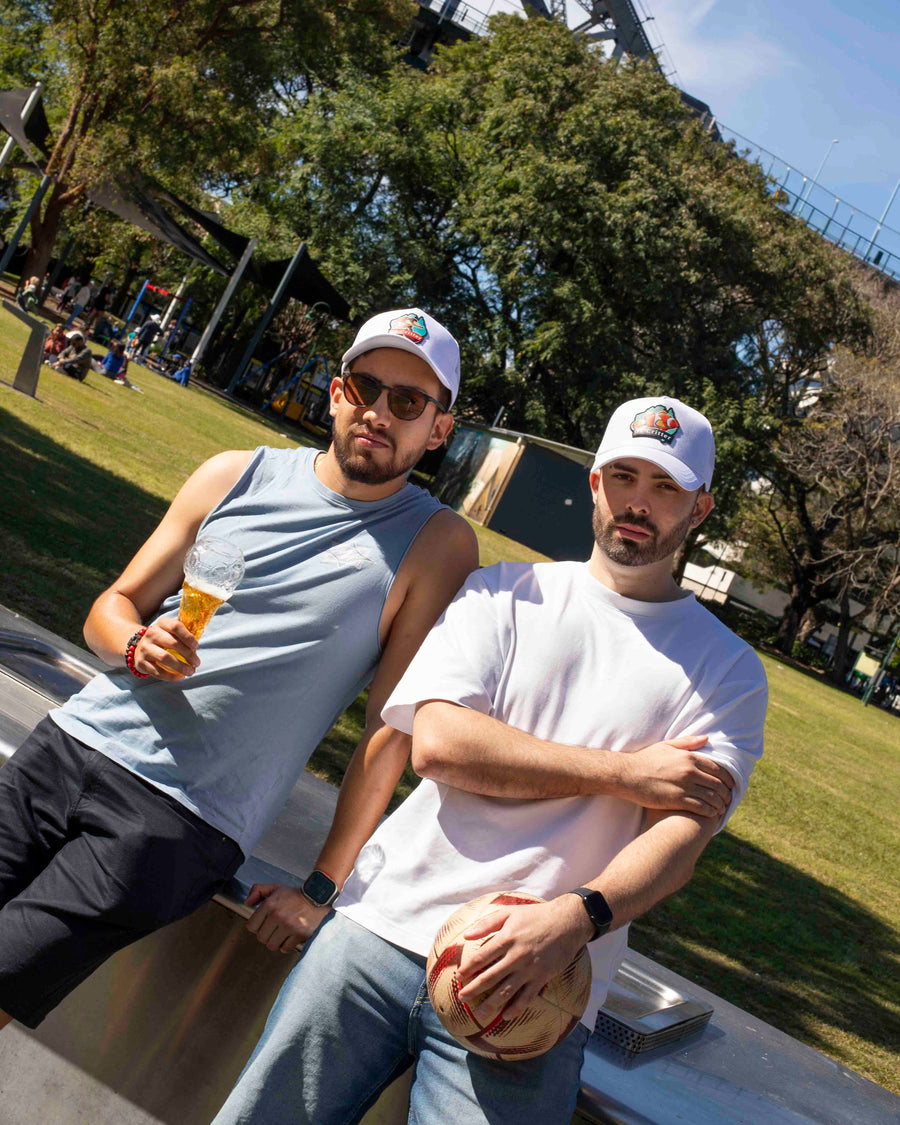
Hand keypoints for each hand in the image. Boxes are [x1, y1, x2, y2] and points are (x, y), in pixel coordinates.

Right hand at [131, 617, 198, 680]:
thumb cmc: (163, 639)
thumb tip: (196, 648)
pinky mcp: (140, 662)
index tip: (196, 646)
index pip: (175, 626)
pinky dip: (171, 677)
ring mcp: (144, 648)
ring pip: (165, 657)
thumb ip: (183, 636)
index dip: (188, 636)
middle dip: (188, 654)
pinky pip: (157, 671)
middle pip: (173, 643)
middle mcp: (151, 634)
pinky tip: (180, 677)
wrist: (139, 646)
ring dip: (180, 667)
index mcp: (162, 624)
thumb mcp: (171, 632)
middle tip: (197, 663)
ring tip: (190, 672)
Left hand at [244, 884, 329, 951]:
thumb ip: (258, 891)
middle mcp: (277, 915)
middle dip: (266, 935)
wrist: (317, 897)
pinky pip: (285, 948)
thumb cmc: (295, 895)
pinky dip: (286, 945)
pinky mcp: (299, 934)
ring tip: (282, 933)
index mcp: (269, 904)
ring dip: (276, 942)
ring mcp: (289, 925)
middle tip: (274, 928)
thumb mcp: (275, 888)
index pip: (251, 926)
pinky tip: (290, 937)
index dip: (256, 926)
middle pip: (261, 938)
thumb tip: (247, 903)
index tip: (263, 923)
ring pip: (272, 945)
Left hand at [455, 897, 591, 1021]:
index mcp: (506, 938)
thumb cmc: (536, 915)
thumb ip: (487, 923)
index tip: (458, 977)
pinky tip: (506, 1016)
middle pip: (490, 977)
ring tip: (479, 1014)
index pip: (481, 958)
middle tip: (461, 999)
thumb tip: (466, 935)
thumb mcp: (509, 912)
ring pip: (506, 991)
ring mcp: (529, 969)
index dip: (468, 969)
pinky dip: (516, 1008)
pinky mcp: (542, 977)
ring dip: (491, 1004)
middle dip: (473, 990)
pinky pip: (527, 997)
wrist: (567, 923)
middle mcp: (516, 956)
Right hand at [613, 737, 732, 816]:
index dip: (727, 778)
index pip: (717, 768)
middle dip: (726, 793)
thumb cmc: (645, 759)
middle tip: (728, 799)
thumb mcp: (666, 746)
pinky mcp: (677, 800)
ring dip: (720, 804)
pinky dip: (710, 812)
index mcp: (689, 757)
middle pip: (717, 784)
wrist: (626, 774)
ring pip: (712, 797)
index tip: (730, 785)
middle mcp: (689, 771)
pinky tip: (711, 814)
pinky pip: (701, 807)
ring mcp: (684, 786)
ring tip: (722, 809)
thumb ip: (688, 743)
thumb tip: (707, 739)